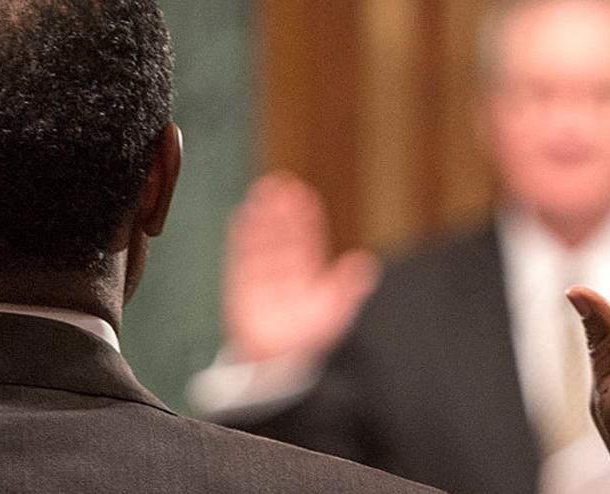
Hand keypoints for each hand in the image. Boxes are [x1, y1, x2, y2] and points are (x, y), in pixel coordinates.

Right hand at [224, 173, 380, 361]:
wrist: (275, 362)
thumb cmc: (305, 338)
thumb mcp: (333, 311)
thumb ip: (347, 286)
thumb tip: (367, 262)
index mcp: (308, 273)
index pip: (307, 239)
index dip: (305, 217)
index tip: (303, 194)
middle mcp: (285, 269)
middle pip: (284, 234)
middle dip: (282, 210)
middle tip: (281, 183)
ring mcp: (263, 275)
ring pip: (263, 240)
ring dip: (263, 217)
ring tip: (262, 192)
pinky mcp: (242, 284)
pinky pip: (242, 257)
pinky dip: (242, 237)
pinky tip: (241, 216)